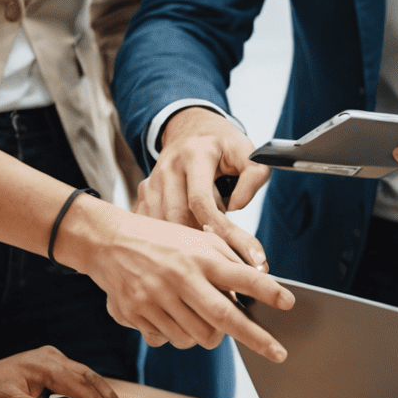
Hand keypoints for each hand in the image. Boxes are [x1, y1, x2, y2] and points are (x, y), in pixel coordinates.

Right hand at [56, 197, 293, 361]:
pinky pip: (168, 340)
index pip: (240, 276)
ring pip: (196, 338)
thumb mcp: (198, 238)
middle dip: (256, 339)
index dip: (267, 291)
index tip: (288, 303)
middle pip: (223, 318)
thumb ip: (228, 260)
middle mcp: (179, 278)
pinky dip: (177, 334)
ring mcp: (155, 298)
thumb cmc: (163, 241)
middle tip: (278, 353)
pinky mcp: (136, 314)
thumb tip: (259, 284)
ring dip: (208, 336)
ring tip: (201, 315)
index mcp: (199, 256)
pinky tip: (172, 314)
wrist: (110, 242)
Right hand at [135, 107, 268, 268]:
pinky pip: (151, 228)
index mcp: (194, 156)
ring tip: (209, 262)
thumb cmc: (223, 145)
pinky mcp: (143, 196)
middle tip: (229, 267)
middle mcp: (168, 168)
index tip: (248, 256)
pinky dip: (166, 245)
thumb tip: (237, 206)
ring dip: (183, 248)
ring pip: (162, 228)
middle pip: (178, 220)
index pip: (201, 201)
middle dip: (201, 247)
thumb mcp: (246, 152)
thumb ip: (254, 175)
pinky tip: (184, 255)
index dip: (224, 232)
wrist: (190, 130)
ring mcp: (152, 183)